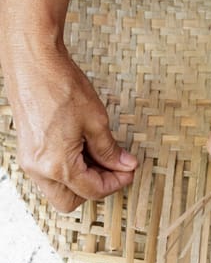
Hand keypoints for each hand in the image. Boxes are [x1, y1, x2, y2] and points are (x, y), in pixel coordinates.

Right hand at [4, 47, 137, 211]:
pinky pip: (50, 173)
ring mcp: (29, 160)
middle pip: (71, 200)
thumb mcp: (96, 121)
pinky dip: (69, 169)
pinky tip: (84, 149)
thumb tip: (124, 165)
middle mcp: (38, 168)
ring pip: (58, 189)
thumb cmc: (60, 86)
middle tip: (114, 169)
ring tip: (100, 156)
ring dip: (82, 180)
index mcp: (57, 165)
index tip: (129, 171)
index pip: (93, 190)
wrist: (32, 62)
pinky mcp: (28, 149)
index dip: (117, 183)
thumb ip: (110, 150)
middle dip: (95, 188)